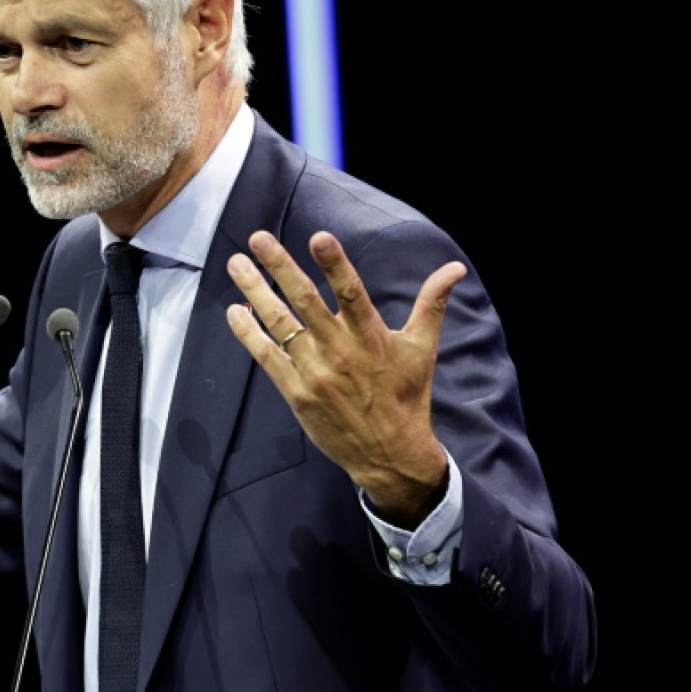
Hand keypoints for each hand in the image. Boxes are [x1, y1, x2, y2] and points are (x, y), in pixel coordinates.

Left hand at [225, 229, 467, 527]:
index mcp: (371, 336)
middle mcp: (340, 351)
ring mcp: (314, 372)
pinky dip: (248, 333)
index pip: (352, 293)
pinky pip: (267, 357)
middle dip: (280, 267)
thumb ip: (432, 304)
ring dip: (255, 292)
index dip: (335, 265)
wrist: (390, 454)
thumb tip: (455, 268)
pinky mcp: (296, 392)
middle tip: (258, 237)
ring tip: (235, 264)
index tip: (319, 237)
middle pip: (305, 301)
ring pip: (280, 324)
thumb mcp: (422, 348)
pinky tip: (234, 310)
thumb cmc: (407, 396)